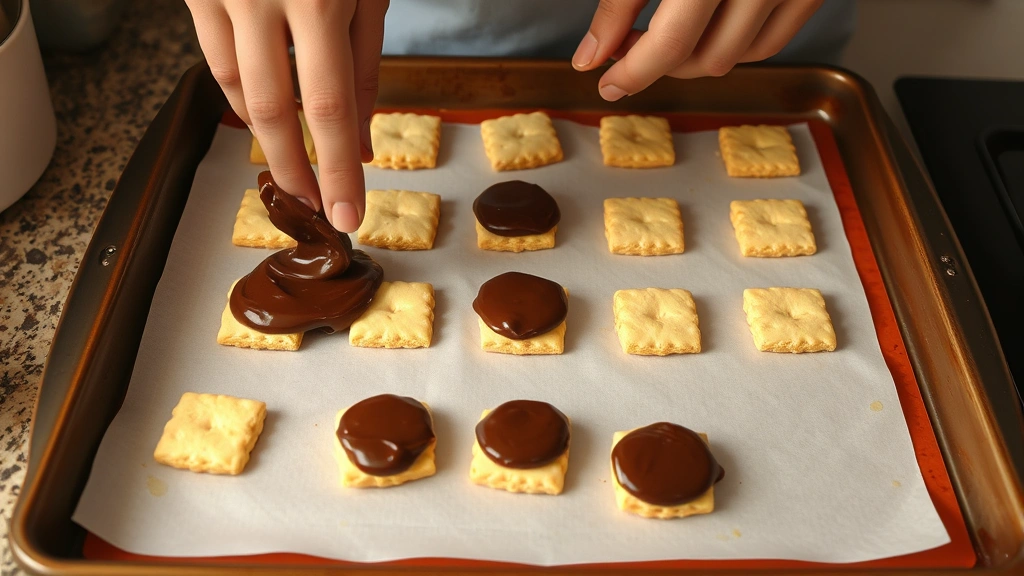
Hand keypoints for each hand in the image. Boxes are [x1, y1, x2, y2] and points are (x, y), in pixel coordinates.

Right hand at [185, 0, 389, 231]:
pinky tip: (266, 115)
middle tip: (312, 206)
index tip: (346, 213)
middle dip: (293, 169)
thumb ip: (365, 67)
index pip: (328, 106)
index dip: (337, 169)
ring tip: (293, 164)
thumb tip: (360, 146)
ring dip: (266, 137)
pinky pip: (215, 60)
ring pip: (235, 89)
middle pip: (271, 110)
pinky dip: (241, 96)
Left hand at [572, 0, 822, 100]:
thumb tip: (593, 55)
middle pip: (706, 58)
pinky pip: (772, 40)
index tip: (608, 83)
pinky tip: (706, 28)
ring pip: (739, 56)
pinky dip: (736, 45)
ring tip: (665, 34)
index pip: (671, 43)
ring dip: (696, 58)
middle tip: (627, 45)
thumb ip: (619, 0)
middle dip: (661, 63)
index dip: (633, 73)